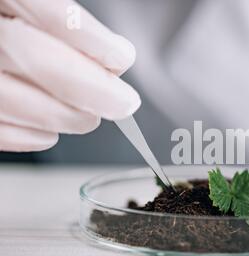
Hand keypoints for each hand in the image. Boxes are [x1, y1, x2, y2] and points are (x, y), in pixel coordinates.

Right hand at [0, 0, 140, 150]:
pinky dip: (26, 135)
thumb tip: (113, 57)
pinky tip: (51, 133)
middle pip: (31, 56)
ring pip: (10, 98)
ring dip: (64, 114)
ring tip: (91, 118)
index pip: (45, 8)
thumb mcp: (20, 1)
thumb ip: (57, 17)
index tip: (122, 56)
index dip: (90, 38)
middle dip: (89, 86)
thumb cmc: (5, 16)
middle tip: (124, 102)